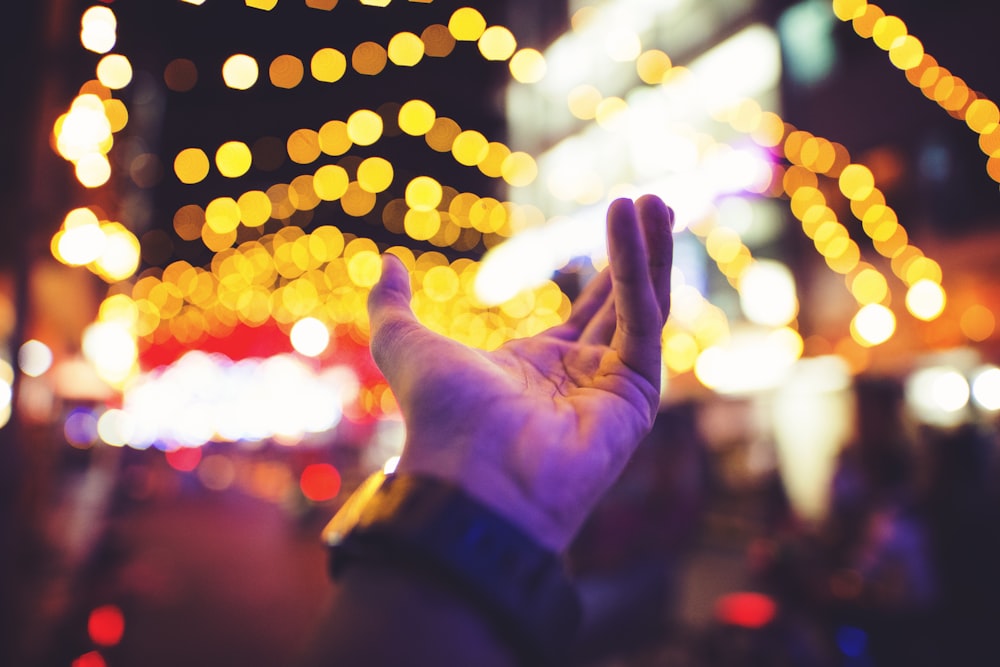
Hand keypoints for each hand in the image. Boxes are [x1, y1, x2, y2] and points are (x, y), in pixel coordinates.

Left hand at [367, 195, 673, 551]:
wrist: (467, 475)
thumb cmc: (438, 418)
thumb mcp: (405, 344)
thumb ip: (393, 304)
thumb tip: (387, 262)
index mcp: (539, 368)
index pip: (589, 310)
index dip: (608, 267)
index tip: (622, 223)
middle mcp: (581, 378)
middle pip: (622, 303)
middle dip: (639, 251)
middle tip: (651, 200)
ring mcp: (613, 389)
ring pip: (642, 307)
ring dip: (651, 253)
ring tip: (654, 200)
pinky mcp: (636, 397)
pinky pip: (644, 322)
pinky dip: (641, 272)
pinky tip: (633, 223)